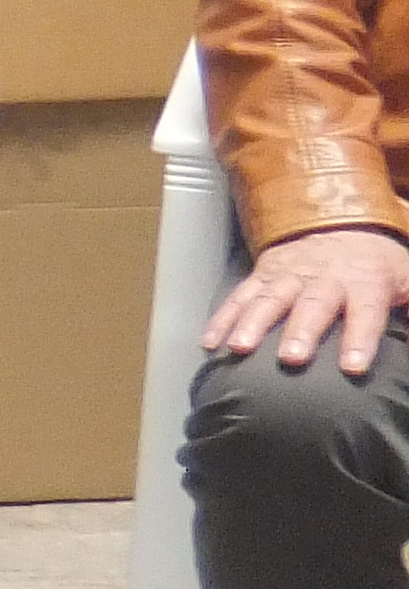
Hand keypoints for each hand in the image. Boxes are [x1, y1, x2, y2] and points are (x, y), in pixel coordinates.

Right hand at [208, 226, 408, 375]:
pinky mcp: (263, 274)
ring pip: (269, 299)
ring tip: (239, 348)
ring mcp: (289, 274)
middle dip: (298, 332)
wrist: (340, 221)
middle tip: (290, 358)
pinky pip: (239, 296)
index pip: (365, 312)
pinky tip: (211, 342)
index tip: (351, 367)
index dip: (359, 338)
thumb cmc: (378, 264)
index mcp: (365, 281)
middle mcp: (324, 277)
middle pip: (311, 306)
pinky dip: (222, 318)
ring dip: (251, 323)